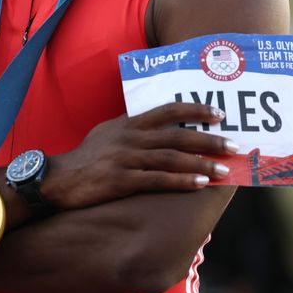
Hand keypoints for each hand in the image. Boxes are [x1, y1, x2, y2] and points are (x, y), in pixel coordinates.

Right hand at [41, 102, 238, 209]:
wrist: (58, 179)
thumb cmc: (87, 157)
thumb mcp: (108, 132)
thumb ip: (133, 127)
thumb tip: (157, 124)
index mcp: (129, 123)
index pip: (168, 110)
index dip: (195, 109)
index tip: (219, 114)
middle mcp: (131, 137)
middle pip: (177, 134)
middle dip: (209, 138)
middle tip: (234, 144)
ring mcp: (126, 158)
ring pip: (172, 157)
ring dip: (202, 162)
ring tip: (225, 169)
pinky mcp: (122, 180)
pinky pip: (158, 180)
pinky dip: (181, 181)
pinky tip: (200, 183)